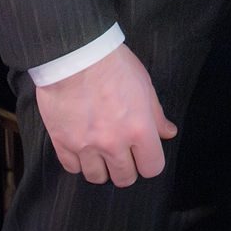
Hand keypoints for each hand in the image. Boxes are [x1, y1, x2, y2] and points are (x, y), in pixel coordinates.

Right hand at [35, 44, 177, 185]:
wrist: (76, 52)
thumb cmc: (113, 63)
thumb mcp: (144, 84)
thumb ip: (156, 114)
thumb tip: (168, 132)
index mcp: (139, 128)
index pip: (152, 168)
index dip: (150, 161)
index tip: (144, 153)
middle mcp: (113, 142)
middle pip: (125, 178)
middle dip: (126, 167)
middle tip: (122, 151)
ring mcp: (86, 145)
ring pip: (97, 178)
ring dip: (101, 167)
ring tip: (101, 149)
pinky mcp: (62, 142)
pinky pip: (72, 168)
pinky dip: (78, 161)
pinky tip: (82, 145)